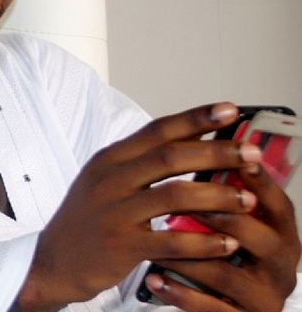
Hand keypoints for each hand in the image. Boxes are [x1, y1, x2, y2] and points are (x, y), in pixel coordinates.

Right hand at [18, 103, 262, 311]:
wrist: (52, 260)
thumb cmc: (86, 217)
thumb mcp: (104, 179)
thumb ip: (140, 162)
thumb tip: (189, 142)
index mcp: (109, 158)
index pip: (157, 130)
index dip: (196, 118)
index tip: (229, 111)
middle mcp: (110, 179)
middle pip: (171, 156)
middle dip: (217, 153)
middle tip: (251, 153)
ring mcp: (115, 212)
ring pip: (175, 195)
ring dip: (218, 196)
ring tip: (248, 200)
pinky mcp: (121, 246)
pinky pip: (171, 241)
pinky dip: (204, 242)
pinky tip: (228, 243)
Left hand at [144, 162, 300, 311]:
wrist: (228, 307)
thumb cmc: (228, 254)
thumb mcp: (235, 224)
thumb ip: (224, 193)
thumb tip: (202, 140)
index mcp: (281, 235)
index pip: (277, 205)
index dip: (259, 181)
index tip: (237, 158)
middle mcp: (280, 267)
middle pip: (258, 238)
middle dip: (220, 215)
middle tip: (183, 199)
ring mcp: (263, 298)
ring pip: (226, 275)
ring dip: (187, 255)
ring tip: (155, 239)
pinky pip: (209, 309)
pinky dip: (179, 292)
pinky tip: (154, 277)